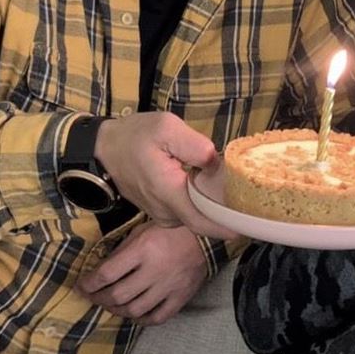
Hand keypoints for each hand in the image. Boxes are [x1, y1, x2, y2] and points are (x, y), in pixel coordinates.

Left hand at [76, 223, 207, 324]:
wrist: (207, 237)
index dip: (89, 283)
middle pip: (118, 295)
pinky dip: (142, 319)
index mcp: (143, 249)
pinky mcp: (180, 298)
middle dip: (99, 298)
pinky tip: (135, 313)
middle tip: (92, 296)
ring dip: (117, 310)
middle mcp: (154, 271)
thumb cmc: (171, 229)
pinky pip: (157, 317)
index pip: (107, 273)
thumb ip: (123, 250)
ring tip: (111, 304)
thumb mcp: (143, 231)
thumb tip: (101, 270)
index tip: (81, 285)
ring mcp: (168, 287)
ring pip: (134, 310)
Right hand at [94, 111, 236, 239]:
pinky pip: (186, 211)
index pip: (202, 221)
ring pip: (195, 215)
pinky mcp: (160, 210)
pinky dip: (199, 202)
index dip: (227, 225)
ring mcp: (161, 213)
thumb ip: (195, 145)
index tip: (250, 224)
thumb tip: (217, 162)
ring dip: (211, 205)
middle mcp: (165, 211)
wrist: (104, 148)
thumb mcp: (167, 128)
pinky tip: (209, 187)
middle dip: (224, 211)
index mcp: (168, 192)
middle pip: (203, 219)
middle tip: (248, 196)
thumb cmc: (135, 136)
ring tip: (231, 187)